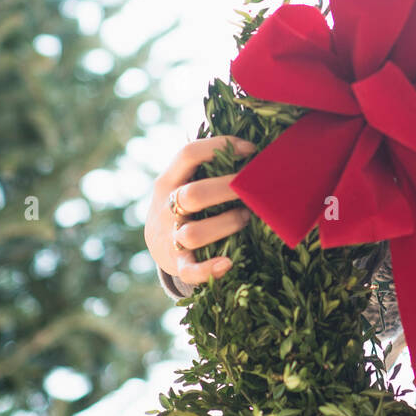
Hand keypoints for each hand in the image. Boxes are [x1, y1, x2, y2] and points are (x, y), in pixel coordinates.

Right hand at [145, 135, 257, 286]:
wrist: (159, 243)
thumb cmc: (187, 204)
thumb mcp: (185, 181)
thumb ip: (208, 167)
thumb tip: (257, 146)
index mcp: (169, 180)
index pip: (188, 154)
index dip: (220, 146)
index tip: (251, 150)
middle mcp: (166, 207)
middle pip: (193, 195)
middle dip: (228, 190)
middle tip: (252, 190)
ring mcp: (170, 236)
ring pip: (194, 233)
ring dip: (227, 225)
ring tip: (246, 218)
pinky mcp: (177, 263)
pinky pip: (190, 270)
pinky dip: (209, 269)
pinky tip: (228, 263)